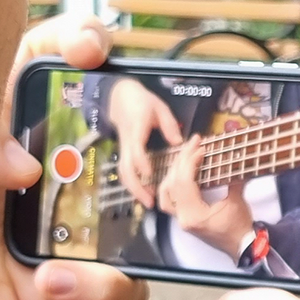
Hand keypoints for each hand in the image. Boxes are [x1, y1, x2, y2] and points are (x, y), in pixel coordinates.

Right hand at [109, 76, 182, 206]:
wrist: (120, 98)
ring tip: (148, 202)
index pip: (136, 150)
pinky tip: (143, 193)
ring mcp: (123, 148)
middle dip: (136, 187)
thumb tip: (179, 143)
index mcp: (136, 129)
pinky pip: (125, 171)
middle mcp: (127, 142)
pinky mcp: (124, 153)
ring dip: (133, 189)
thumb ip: (169, 125)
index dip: (142, 163)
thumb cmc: (143, 102)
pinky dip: (132, 184)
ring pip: (123, 173)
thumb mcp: (160, 108)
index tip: (151, 175)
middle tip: (150, 201)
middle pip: (126, 168)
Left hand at [158, 137, 254, 254]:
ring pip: (165, 193)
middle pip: (172, 185)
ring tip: (184, 157)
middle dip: (181, 161)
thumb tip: (235, 159)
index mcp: (194, 215)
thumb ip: (233, 180)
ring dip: (173, 172)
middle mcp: (183, 218)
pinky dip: (172, 184)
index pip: (184, 183)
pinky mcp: (183, 218)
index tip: (200, 149)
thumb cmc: (240, 227)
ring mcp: (181, 219)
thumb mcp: (237, 201)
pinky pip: (169, 200)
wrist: (242, 247)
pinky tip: (179, 173)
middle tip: (191, 144)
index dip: (190, 163)